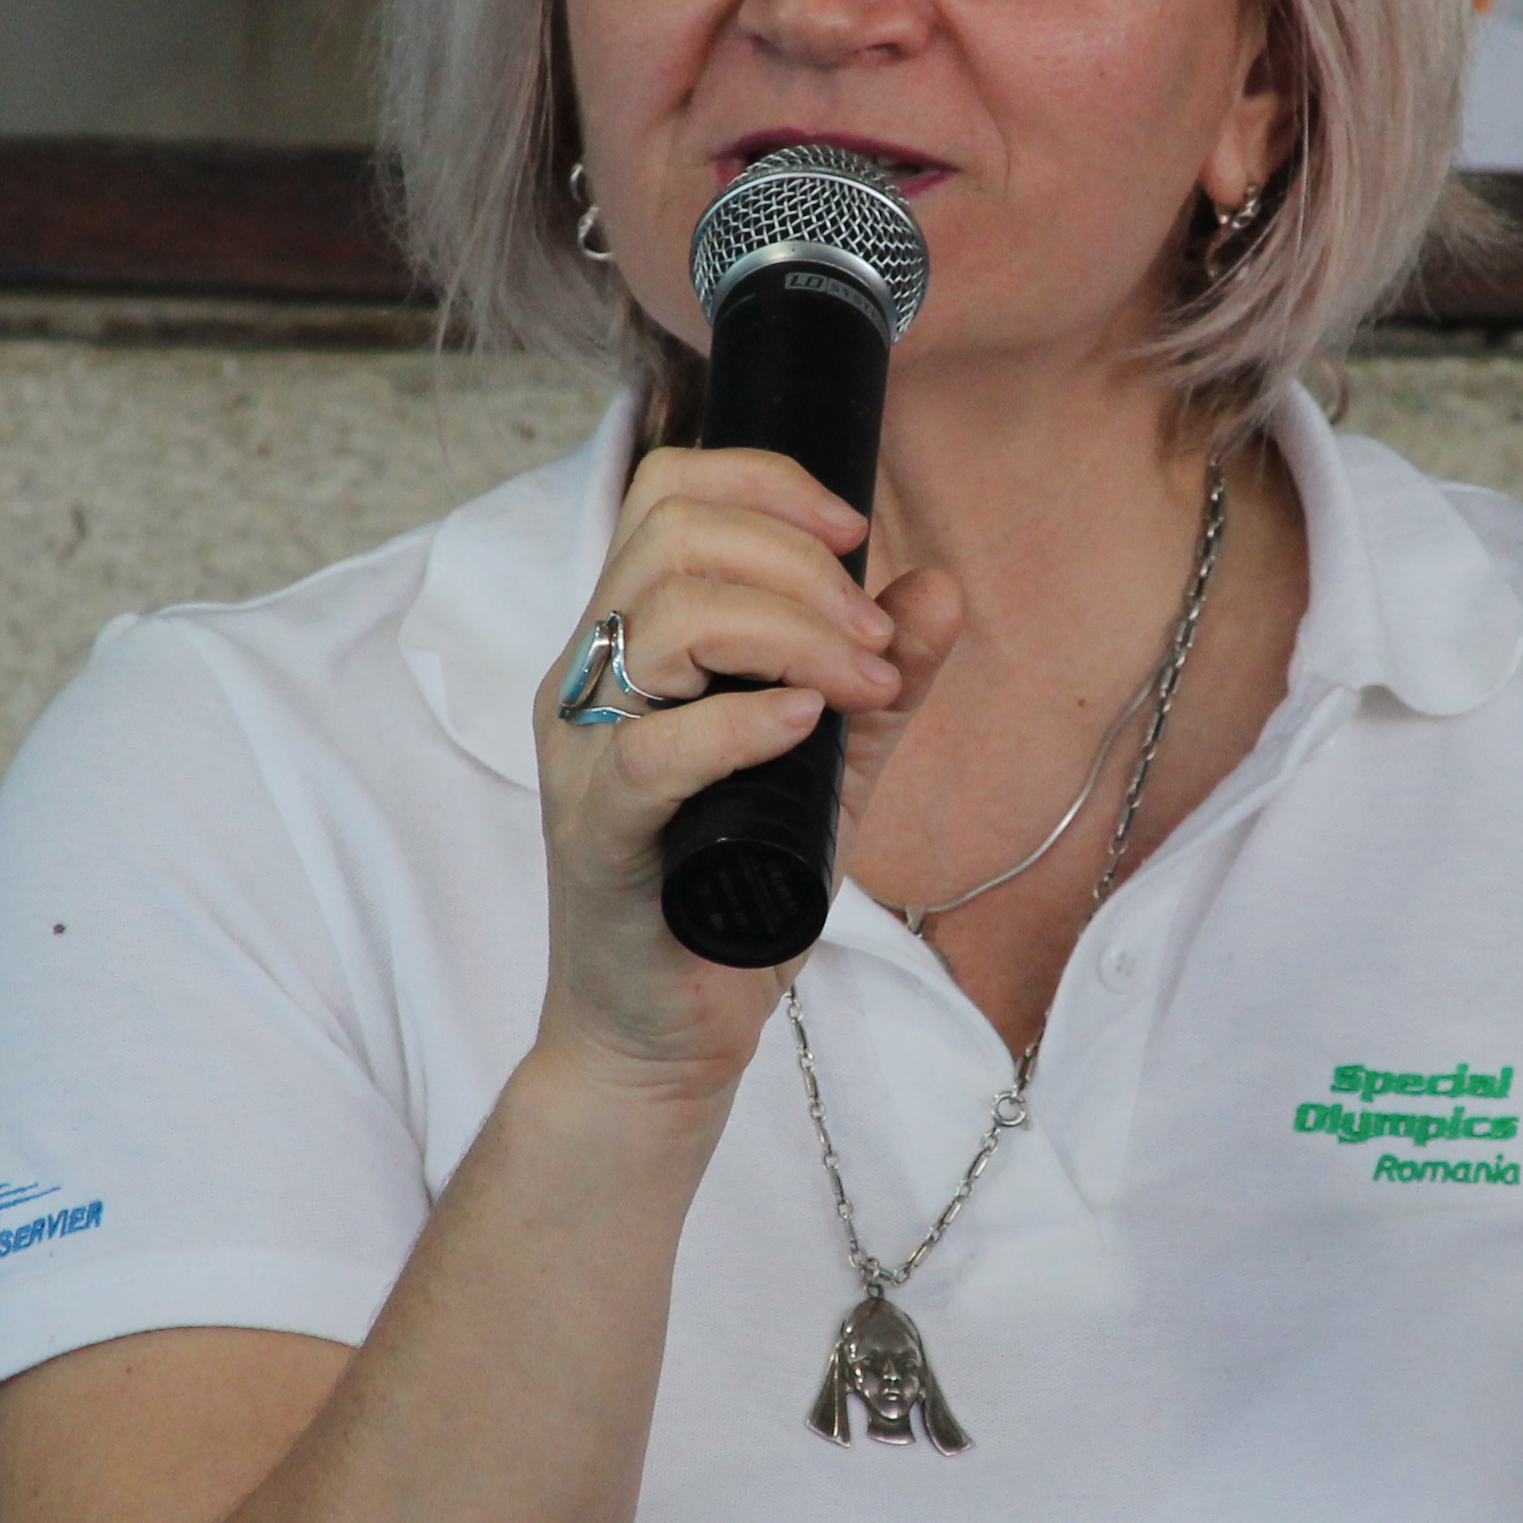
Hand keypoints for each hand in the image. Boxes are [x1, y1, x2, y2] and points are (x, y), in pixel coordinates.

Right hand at [530, 445, 963, 1099]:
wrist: (663, 1035)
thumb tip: (938, 589)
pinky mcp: (597, 834)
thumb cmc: (732, 894)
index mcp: (630, 643)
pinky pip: (653, 751)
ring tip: (865, 686)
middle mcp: (591, 678)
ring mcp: (585, 753)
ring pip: (668, 622)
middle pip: (674, 535)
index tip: (855, 538)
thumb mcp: (829, 773)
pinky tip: (806, 724)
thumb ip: (881, 685)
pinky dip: (741, 723)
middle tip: (876, 643)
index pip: (669, 492)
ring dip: (793, 633)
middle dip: (802, 567)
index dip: (769, 487)